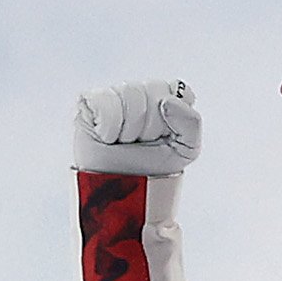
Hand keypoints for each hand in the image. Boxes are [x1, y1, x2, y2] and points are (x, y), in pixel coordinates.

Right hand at [73, 79, 202, 174]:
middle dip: (152, 123)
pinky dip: (110, 125)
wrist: (122, 191)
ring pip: (131, 92)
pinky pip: (106, 101)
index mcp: (165, 100)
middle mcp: (140, 93)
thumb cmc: (154, 169)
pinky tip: (108, 137)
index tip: (167, 135)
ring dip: (131, 127)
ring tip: (125, 142)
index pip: (175, 88)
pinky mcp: (89, 102)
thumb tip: (167, 101)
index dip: (174, 112)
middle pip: (154, 89)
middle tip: (143, 142)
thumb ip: (192, 122)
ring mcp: (114, 95)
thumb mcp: (187, 149)